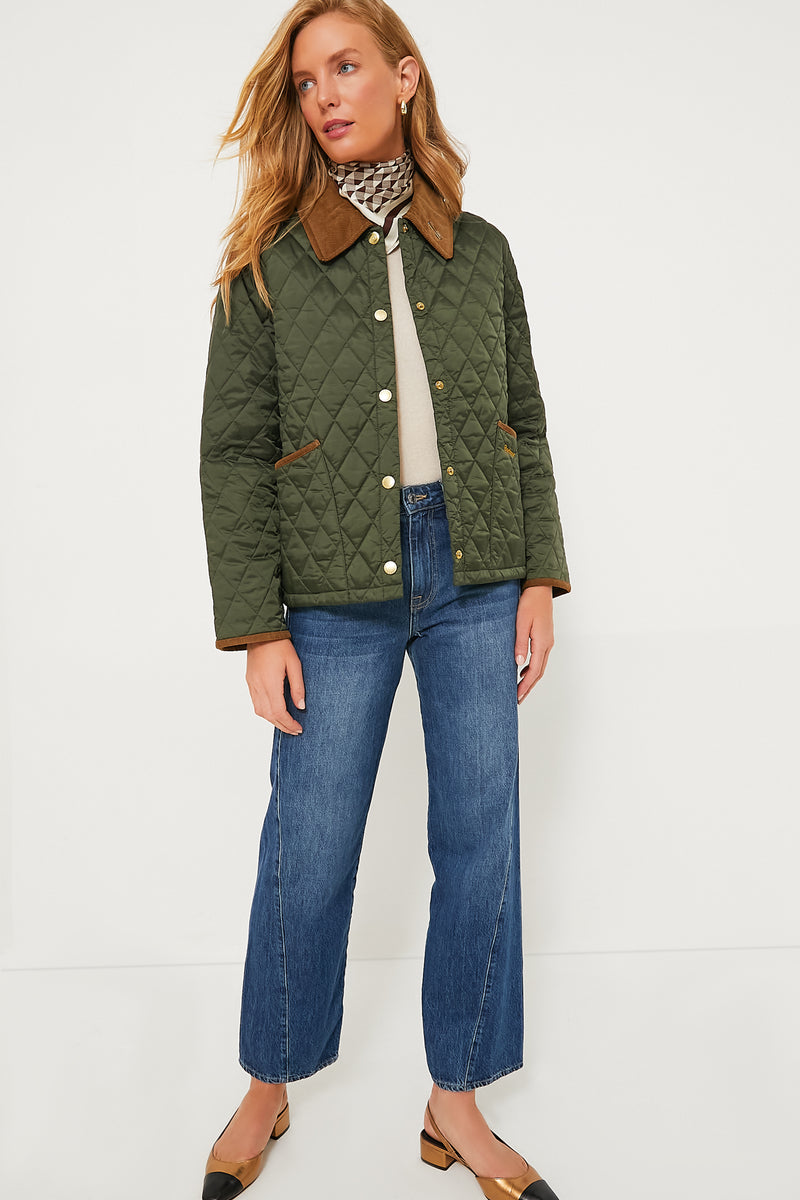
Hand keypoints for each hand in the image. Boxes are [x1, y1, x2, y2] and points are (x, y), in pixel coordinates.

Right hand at [245, 640, 305, 733]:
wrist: (259, 632)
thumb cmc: (279, 645)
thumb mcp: (294, 664)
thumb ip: (298, 687)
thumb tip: (301, 706)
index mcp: (270, 683)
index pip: (278, 712)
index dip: (288, 723)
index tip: (298, 728)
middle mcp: (258, 686)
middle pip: (268, 715)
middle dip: (282, 725)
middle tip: (294, 730)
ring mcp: (252, 684)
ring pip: (260, 711)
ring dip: (273, 720)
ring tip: (286, 723)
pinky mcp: (249, 681)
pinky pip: (255, 703)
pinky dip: (265, 711)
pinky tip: (274, 711)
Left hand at [514, 585, 553, 704]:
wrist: (540, 587)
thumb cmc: (529, 602)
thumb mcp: (521, 623)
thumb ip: (520, 644)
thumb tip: (518, 664)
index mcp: (542, 642)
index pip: (534, 671)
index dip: (525, 685)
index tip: (517, 696)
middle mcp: (547, 644)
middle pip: (539, 672)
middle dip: (528, 687)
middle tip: (518, 699)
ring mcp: (547, 640)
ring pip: (540, 666)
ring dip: (530, 678)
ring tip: (520, 689)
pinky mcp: (544, 636)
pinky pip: (540, 657)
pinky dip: (532, 668)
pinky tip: (522, 670)